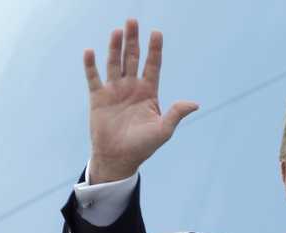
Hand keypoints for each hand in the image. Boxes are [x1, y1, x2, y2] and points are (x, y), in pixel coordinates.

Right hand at [84, 19, 198, 182]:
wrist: (119, 158)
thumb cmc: (143, 146)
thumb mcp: (163, 130)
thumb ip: (176, 114)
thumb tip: (194, 103)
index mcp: (148, 92)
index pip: (153, 65)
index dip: (155, 49)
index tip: (156, 33)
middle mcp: (131, 87)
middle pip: (133, 58)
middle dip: (133, 40)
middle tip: (133, 21)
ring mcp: (114, 91)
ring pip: (115, 63)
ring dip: (115, 47)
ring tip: (117, 31)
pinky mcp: (98, 97)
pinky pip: (94, 77)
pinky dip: (91, 65)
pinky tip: (90, 51)